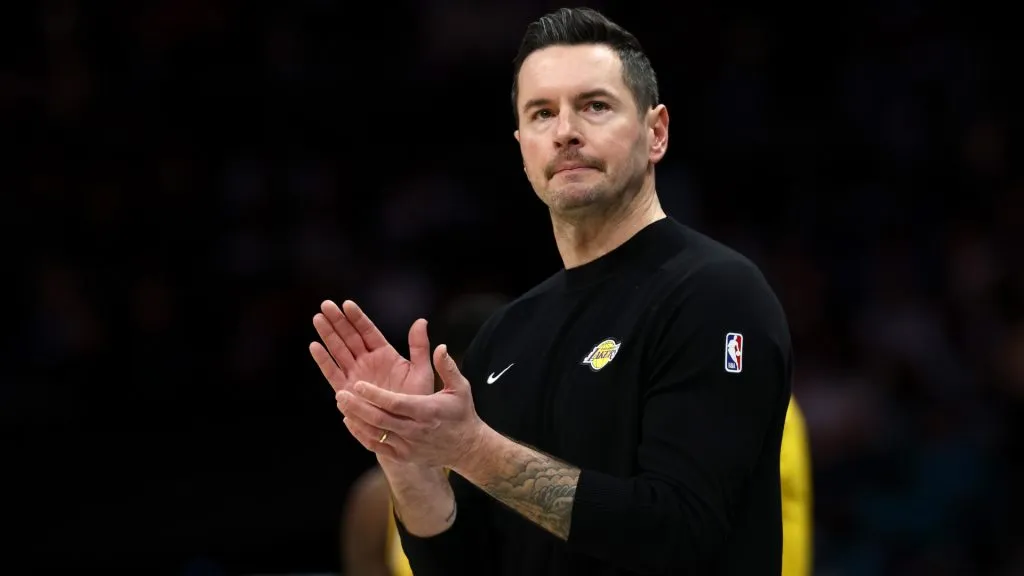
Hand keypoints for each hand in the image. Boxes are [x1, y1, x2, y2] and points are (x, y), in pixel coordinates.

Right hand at [309, 299, 434, 397]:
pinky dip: (324, 360)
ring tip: (318, 318)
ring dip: (328, 335)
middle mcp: (367, 362)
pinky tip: (315, 346)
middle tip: (325, 305)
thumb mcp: (421, 371)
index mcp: (385, 354)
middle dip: (337, 321)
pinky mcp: (347, 391)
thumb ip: (419, 347)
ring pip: (339, 351)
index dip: (357, 318)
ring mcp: (356, 375)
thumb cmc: (417, 400)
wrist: (407, 427)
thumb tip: (421, 321)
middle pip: (349, 337)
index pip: (368, 331)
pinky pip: (333, 373)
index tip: (347, 304)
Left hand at [338, 344, 486, 469]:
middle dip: (358, 407)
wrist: (466, 448)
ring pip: (375, 434)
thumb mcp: (460, 388)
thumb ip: (447, 367)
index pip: (396, 404)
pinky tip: (350, 420)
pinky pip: (376, 447)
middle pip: (380, 420)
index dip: (376, 395)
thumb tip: (440, 347)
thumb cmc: (461, 413)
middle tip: (341, 394)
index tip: (359, 385)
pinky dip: (360, 434)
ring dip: (356, 419)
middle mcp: (415, 431)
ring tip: (342, 404)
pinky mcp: (402, 456)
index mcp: (428, 411)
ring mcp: (408, 446)